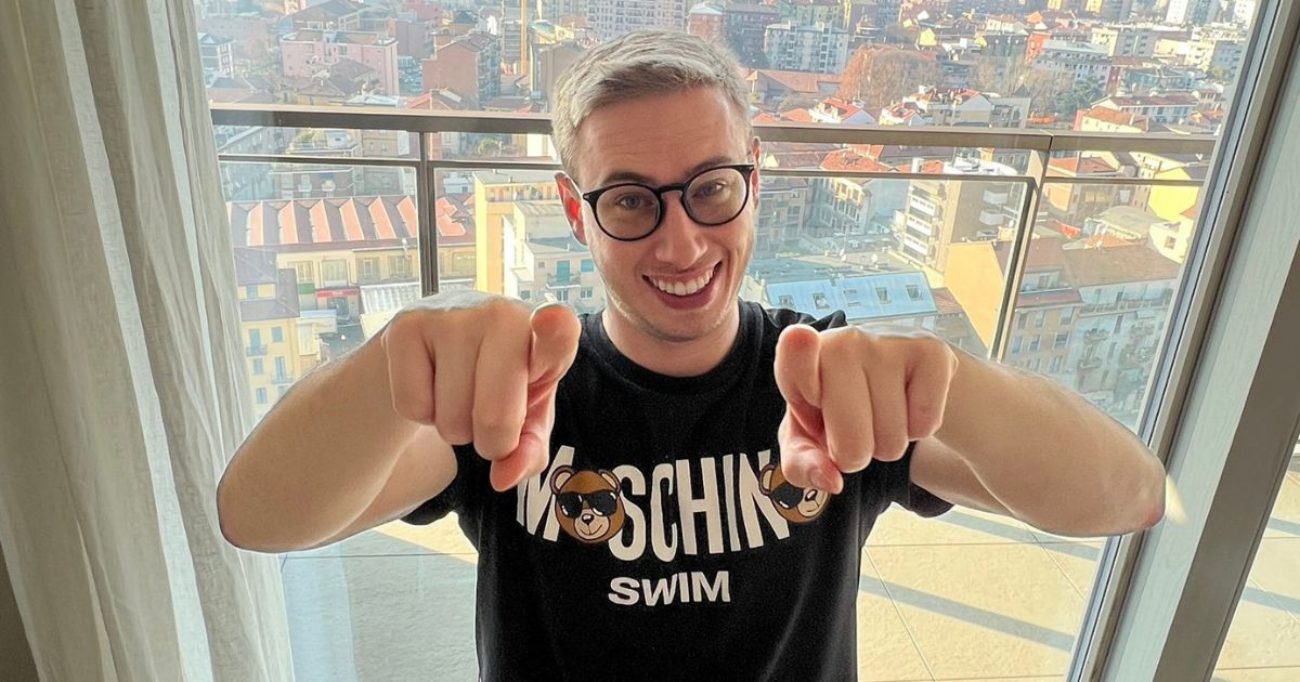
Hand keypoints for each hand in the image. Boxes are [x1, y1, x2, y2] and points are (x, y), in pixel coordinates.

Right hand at [379, 292, 580, 490]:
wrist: (439, 348)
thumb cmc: (499, 383)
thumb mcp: (527, 419)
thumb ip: (529, 451)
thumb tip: (503, 477)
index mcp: (548, 335)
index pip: (557, 332)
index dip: (555, 329)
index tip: (552, 319)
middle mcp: (502, 314)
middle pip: (495, 418)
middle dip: (491, 441)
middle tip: (489, 417)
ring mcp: (452, 315)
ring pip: (451, 420)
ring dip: (454, 427)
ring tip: (458, 393)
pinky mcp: (407, 326)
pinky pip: (413, 407)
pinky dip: (421, 413)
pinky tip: (430, 383)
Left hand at [774, 324, 957, 493]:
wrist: (895, 378)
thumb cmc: (838, 410)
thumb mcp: (808, 440)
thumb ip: (803, 465)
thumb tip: (832, 480)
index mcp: (799, 363)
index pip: (795, 357)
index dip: (798, 353)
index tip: (800, 338)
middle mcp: (842, 343)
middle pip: (852, 443)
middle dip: (856, 455)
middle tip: (854, 429)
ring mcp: (888, 343)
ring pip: (892, 440)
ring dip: (889, 442)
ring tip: (881, 413)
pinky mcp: (930, 351)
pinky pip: (925, 424)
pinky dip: (920, 430)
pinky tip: (909, 404)